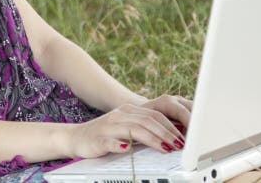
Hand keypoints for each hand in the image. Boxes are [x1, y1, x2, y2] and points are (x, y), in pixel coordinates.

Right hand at [66, 94, 191, 158]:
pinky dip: (121, 145)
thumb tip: (173, 136)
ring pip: (134, 129)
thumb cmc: (105, 135)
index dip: (171, 125)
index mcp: (129, 111)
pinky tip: (128, 149)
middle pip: (148, 121)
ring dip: (153, 139)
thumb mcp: (127, 129)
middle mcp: (120, 115)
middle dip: (167, 133)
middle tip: (180, 145)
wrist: (75, 137)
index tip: (185, 137)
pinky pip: (111, 141)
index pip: (155, 114)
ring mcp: (108, 126)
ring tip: (166, 149)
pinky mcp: (98, 139)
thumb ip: (145, 129)